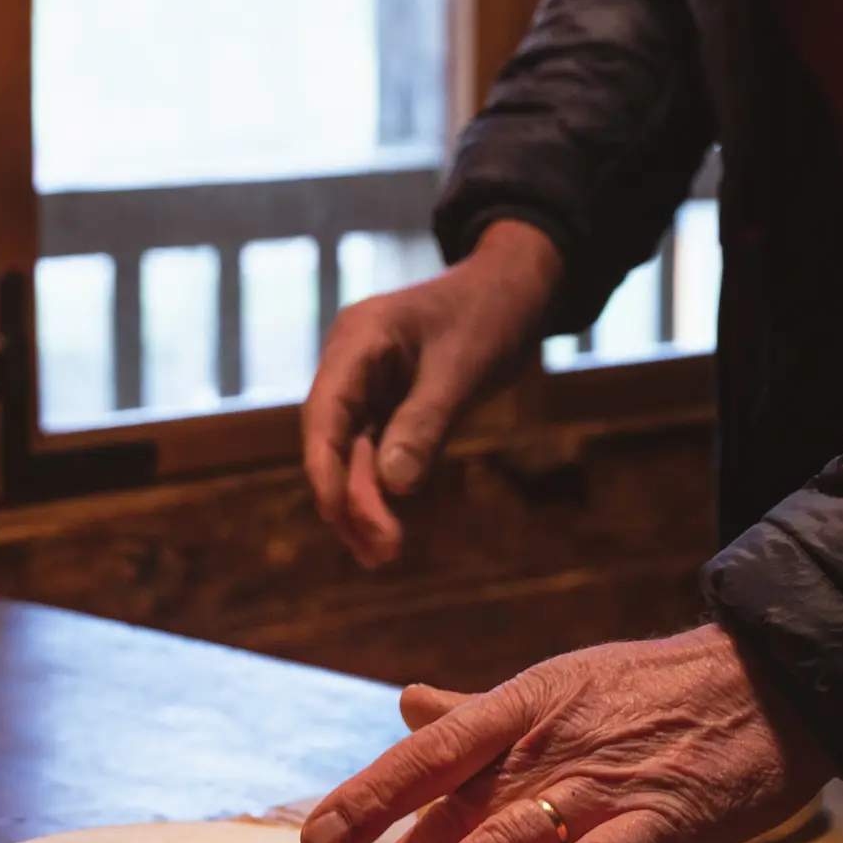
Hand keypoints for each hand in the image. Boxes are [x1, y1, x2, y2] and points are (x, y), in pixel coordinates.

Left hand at [301, 625, 833, 842]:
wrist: (767, 681)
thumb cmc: (655, 689)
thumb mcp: (559, 685)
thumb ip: (480, 710)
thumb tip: (408, 702)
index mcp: (521, 708)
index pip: (429, 754)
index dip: (369, 796)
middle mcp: (548, 748)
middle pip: (450, 818)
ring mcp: (601, 787)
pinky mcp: (656, 825)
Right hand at [302, 220, 562, 567]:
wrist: (519, 286)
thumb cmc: (491, 312)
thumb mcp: (463, 368)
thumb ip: (426, 423)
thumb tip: (393, 486)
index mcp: (357, 340)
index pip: (324, 412)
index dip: (323, 468)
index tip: (336, 514)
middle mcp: (351, 364)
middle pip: (334, 441)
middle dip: (352, 499)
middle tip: (381, 553)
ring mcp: (369, 386)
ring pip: (353, 454)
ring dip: (366, 503)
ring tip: (383, 556)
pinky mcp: (392, 405)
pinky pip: (378, 452)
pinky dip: (384, 488)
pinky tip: (389, 530)